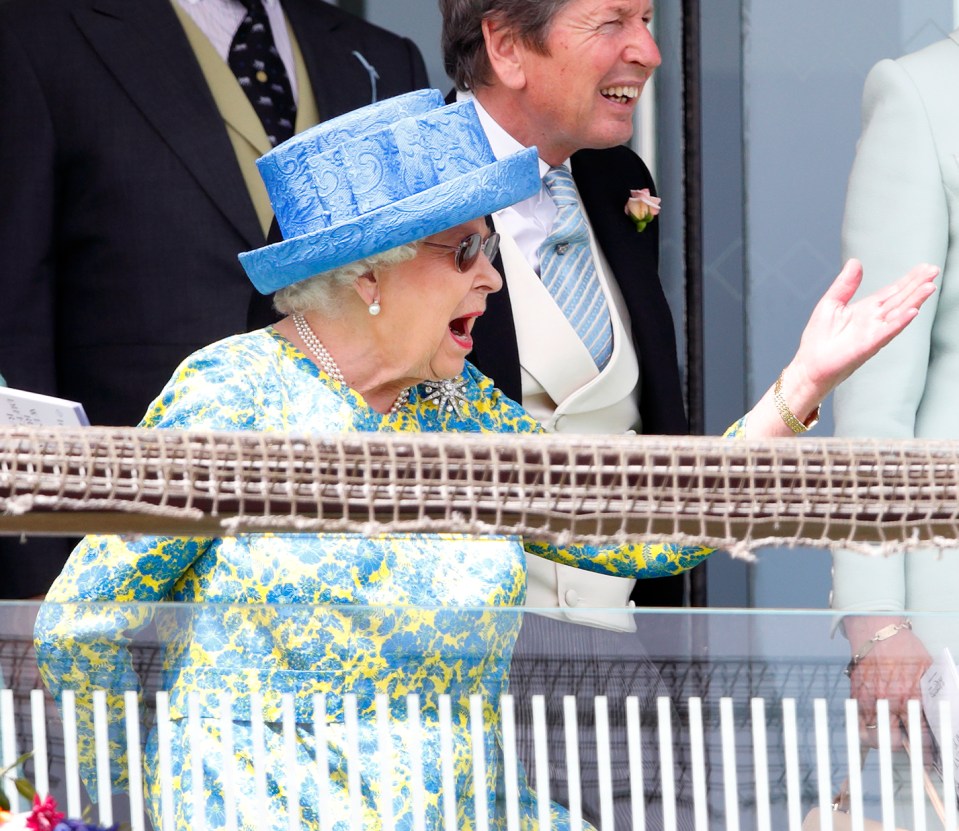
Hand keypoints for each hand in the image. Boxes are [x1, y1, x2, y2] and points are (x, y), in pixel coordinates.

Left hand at [745, 260, 936, 436]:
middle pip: (900, 299)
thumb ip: (845, 284)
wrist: (810, 364)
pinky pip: (887, 332)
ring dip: (914, 301)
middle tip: (934, 271)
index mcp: (866, 309)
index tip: (925, 268)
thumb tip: (855, 261)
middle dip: (917, 285)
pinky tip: (913, 312)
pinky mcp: (868, 345)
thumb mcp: (831, 303)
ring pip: (899, 313)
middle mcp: (874, 320)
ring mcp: (873, 332)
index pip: (892, 291)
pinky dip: (900, 322)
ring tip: (929, 286)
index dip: (908, 280)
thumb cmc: (819, 338)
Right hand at [845, 617, 932, 751]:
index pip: (920, 733)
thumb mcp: (927, 669)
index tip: (928, 758)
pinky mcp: (856, 693)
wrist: (876, 629)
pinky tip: (871, 732)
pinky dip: (863, 731)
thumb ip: (933, 693)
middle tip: (908, 748)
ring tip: (889, 742)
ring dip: (881, 742)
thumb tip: (941, 714)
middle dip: (902, 749)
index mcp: (911, 695)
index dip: (925, 751)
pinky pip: (857, 722)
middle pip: (892, 741)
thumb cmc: (903, 646)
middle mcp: (889, 700)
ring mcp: (869, 698)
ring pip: (871, 735)